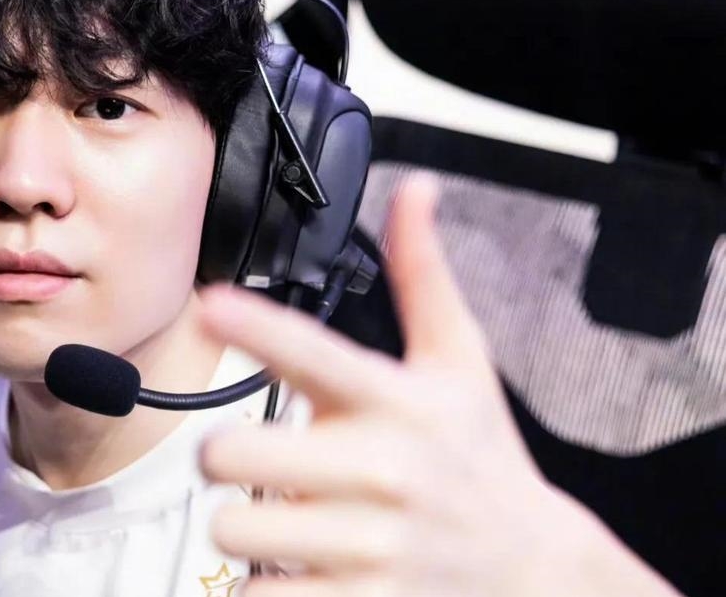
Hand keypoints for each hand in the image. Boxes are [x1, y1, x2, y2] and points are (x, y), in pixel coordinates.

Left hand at [197, 175, 680, 596]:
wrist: (534, 569)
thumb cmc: (479, 456)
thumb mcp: (460, 363)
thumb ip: (423, 275)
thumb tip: (415, 189)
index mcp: (396, 400)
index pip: (314, 353)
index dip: (256, 325)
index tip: (211, 303)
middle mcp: (381, 469)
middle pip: (232, 453)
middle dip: (223, 458)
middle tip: (246, 460)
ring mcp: (371, 543)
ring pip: (234, 526)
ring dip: (241, 523)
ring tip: (281, 516)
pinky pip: (258, 593)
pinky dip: (258, 584)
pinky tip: (292, 566)